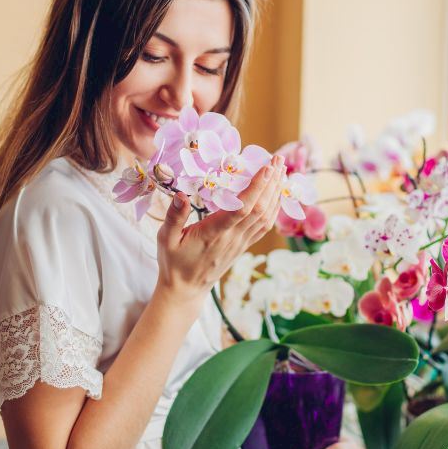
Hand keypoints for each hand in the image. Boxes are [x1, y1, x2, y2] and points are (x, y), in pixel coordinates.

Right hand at [155, 155, 284, 304]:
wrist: (186, 289)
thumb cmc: (174, 262)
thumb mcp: (165, 239)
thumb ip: (174, 217)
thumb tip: (180, 194)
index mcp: (214, 233)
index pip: (242, 208)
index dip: (257, 187)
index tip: (267, 167)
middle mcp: (233, 237)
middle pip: (260, 208)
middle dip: (272, 182)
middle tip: (278, 159)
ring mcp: (241, 242)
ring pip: (266, 216)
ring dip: (276, 192)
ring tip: (282, 170)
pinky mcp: (244, 245)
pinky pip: (265, 225)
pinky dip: (275, 208)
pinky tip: (277, 194)